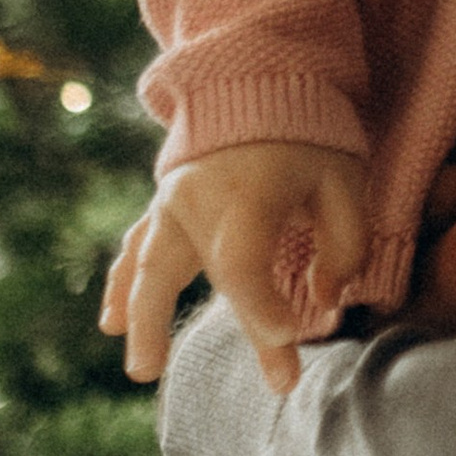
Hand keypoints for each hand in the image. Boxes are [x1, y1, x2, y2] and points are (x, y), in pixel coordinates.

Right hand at [102, 138, 369, 391]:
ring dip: (144, 316)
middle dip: (216, 328)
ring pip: (151, 265)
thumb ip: (343, 243)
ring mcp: (174, 202)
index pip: (243, 264)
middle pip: (199, 275)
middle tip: (220, 378)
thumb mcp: (344, 178)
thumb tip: (323, 303)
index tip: (289, 339)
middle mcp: (200, 199)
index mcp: (248, 192)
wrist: (259, 77)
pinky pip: (137, 247)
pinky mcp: (164, 205)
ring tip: (141, 368)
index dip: (262, 308)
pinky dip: (123, 283)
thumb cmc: (310, 134)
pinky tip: (111, 321)